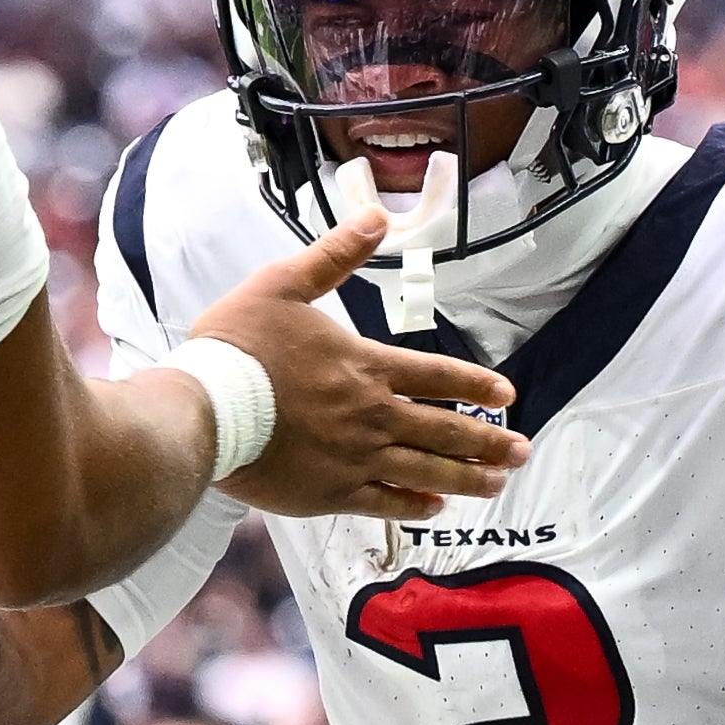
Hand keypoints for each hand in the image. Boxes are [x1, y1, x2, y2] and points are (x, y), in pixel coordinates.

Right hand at [192, 209, 529, 522]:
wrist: (203, 407)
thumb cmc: (238, 345)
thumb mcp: (282, 284)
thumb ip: (334, 256)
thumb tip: (376, 217)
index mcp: (365, 366)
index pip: (438, 377)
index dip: (476, 387)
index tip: (506, 397)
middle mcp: (372, 415)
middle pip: (445, 431)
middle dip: (489, 443)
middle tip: (520, 452)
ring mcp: (354, 458)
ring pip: (425, 472)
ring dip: (467, 480)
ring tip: (496, 484)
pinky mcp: (330, 492)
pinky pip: (385, 502)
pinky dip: (414, 506)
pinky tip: (434, 507)